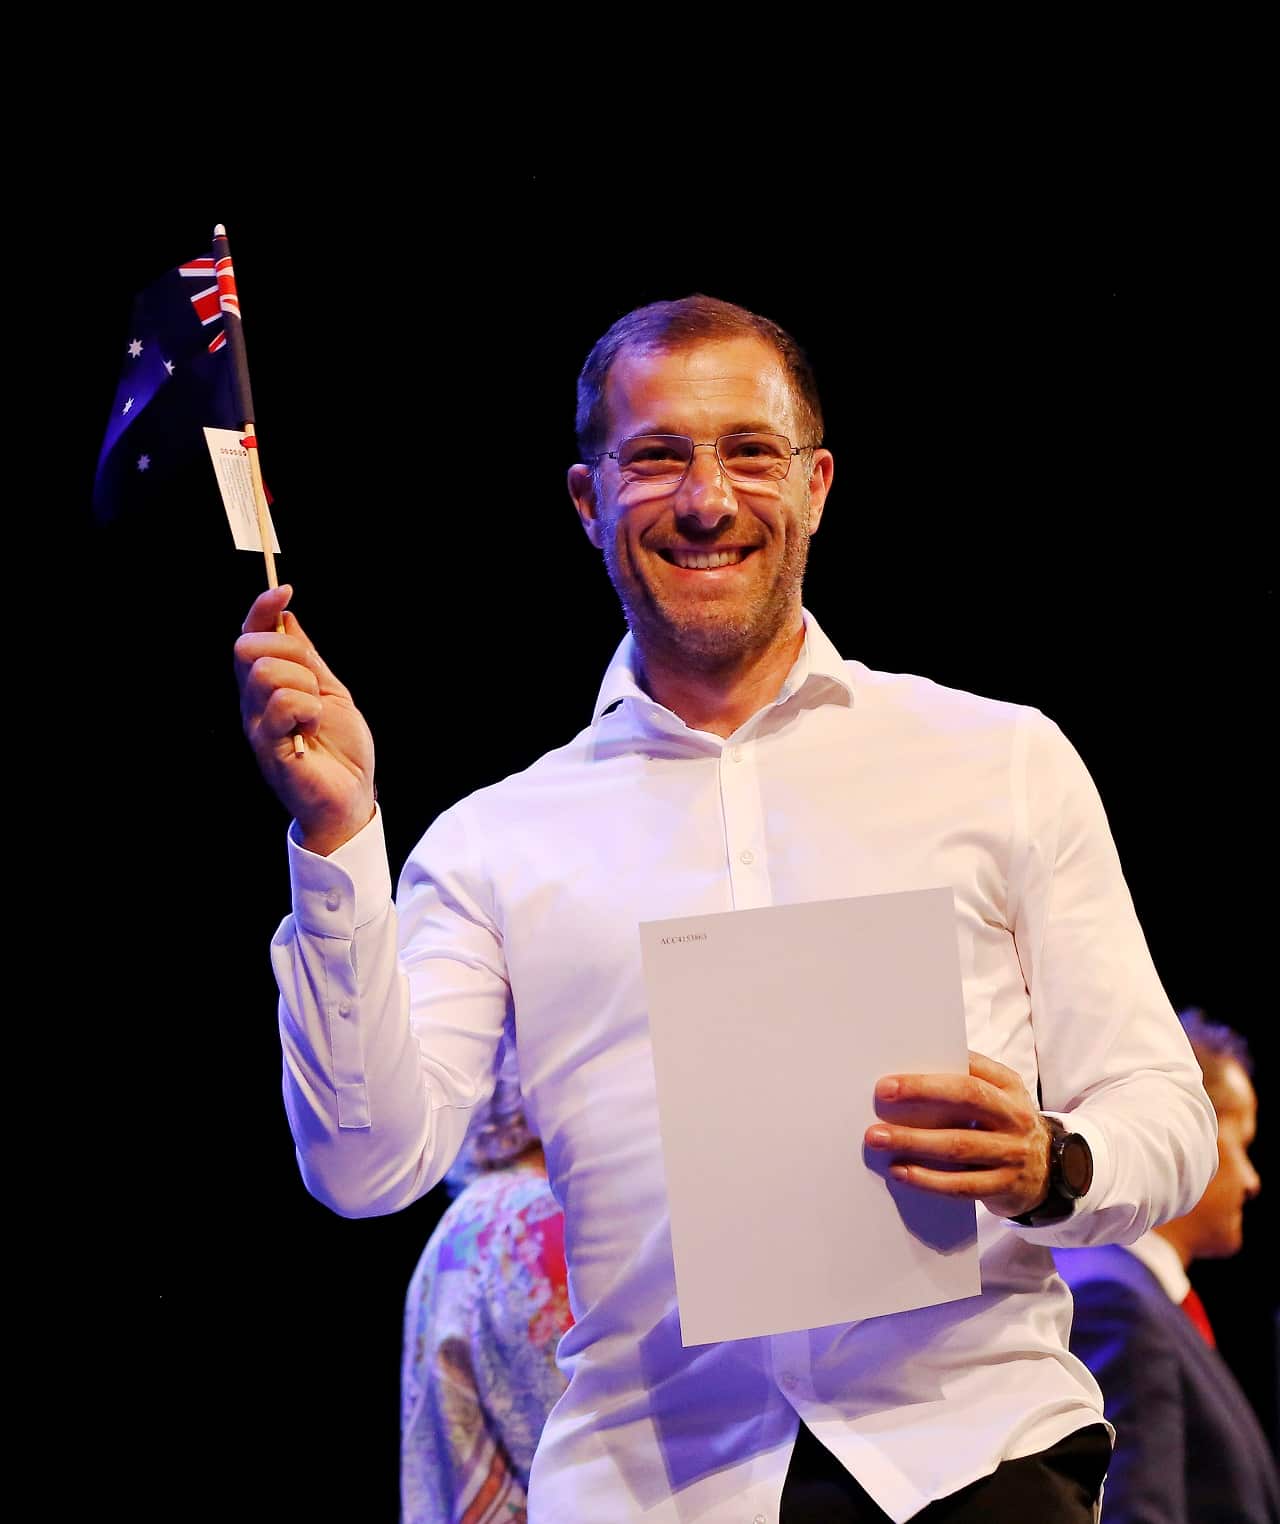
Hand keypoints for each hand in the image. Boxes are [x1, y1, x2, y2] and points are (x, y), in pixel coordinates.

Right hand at [234, 585, 376, 854]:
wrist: (350, 796)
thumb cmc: (340, 750)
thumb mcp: (330, 690)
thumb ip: (308, 658)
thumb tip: (288, 617)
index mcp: (267, 688)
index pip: (251, 636)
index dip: (262, 609)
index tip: (284, 591)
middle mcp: (254, 703)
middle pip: (251, 647)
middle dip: (290, 652)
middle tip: (313, 683)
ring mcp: (258, 724)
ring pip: (268, 672)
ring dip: (306, 687)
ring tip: (316, 715)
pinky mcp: (269, 746)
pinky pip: (284, 703)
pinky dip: (309, 710)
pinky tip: (313, 730)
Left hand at [863, 1051, 1051, 1219]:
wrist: (1049, 1172)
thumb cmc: (1005, 1125)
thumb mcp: (999, 1097)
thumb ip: (966, 1082)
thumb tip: (911, 1075)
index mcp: (1009, 1087)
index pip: (970, 1071)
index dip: (931, 1074)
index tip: (890, 1081)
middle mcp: (1015, 1116)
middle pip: (967, 1100)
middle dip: (921, 1095)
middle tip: (881, 1098)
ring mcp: (1012, 1153)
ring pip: (959, 1145)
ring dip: (914, 1141)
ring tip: (879, 1139)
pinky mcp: (1005, 1186)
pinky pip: (962, 1185)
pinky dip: (928, 1180)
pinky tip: (901, 1173)